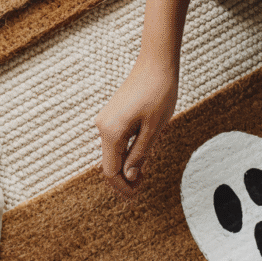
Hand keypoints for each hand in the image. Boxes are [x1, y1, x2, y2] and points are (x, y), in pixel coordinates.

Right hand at [95, 52, 178, 198]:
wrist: (155, 63)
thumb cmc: (159, 93)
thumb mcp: (154, 129)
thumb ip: (140, 154)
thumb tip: (130, 178)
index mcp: (111, 132)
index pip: (111, 171)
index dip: (122, 188)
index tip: (136, 197)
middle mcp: (103, 126)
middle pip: (108, 164)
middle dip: (123, 180)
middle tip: (141, 189)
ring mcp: (106, 120)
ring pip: (111, 153)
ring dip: (125, 166)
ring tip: (144, 174)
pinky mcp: (112, 115)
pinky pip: (115, 141)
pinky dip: (125, 153)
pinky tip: (140, 156)